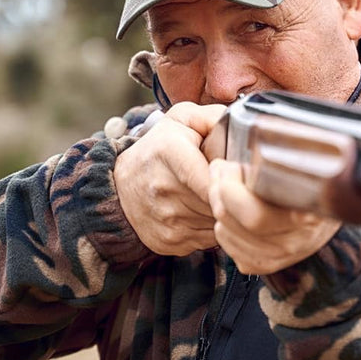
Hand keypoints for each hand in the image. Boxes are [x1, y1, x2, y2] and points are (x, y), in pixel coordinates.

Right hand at [113, 103, 227, 256]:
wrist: (120, 188)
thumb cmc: (158, 152)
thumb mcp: (180, 121)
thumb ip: (212, 117)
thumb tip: (241, 128)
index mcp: (169, 151)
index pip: (214, 177)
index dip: (232, 179)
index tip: (238, 176)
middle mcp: (164, 188)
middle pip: (220, 201)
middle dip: (231, 195)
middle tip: (230, 185)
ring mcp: (167, 219)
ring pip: (218, 222)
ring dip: (223, 213)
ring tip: (212, 197)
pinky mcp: (170, 242)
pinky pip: (209, 239)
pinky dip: (212, 228)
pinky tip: (202, 214)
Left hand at [208, 160, 342, 275]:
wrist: (337, 205)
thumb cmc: (317, 174)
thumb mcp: (309, 157)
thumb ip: (289, 148)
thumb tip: (261, 129)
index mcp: (308, 215)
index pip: (256, 215)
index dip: (233, 186)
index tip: (232, 165)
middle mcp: (295, 242)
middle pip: (235, 222)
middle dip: (220, 190)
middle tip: (222, 169)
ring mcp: (279, 257)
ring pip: (225, 234)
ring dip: (219, 206)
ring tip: (229, 188)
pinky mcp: (263, 265)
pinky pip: (227, 246)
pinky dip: (224, 226)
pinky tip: (237, 212)